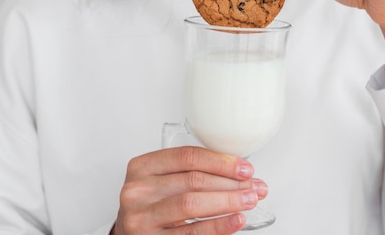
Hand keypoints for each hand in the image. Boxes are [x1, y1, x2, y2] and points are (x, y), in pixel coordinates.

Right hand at [112, 146, 267, 234]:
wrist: (131, 233)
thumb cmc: (151, 205)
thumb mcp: (161, 181)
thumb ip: (189, 171)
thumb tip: (238, 172)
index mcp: (142, 167)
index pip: (187, 156)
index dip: (220, 161)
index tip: (244, 168)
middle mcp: (138, 190)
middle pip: (193, 180)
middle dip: (230, 183)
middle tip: (254, 186)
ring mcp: (142, 217)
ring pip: (192, 204)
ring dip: (228, 201)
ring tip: (249, 200)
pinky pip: (191, 233)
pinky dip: (218, 226)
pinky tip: (235, 220)